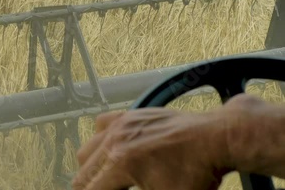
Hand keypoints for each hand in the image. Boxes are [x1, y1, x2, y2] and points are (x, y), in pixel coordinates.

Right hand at [72, 107, 231, 189]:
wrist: (215, 138)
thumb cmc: (197, 174)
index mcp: (120, 163)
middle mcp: (113, 141)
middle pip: (82, 174)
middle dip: (92, 189)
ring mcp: (120, 125)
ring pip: (87, 151)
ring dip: (93, 169)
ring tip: (112, 181)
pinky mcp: (129, 115)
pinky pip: (100, 126)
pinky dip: (101, 142)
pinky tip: (116, 151)